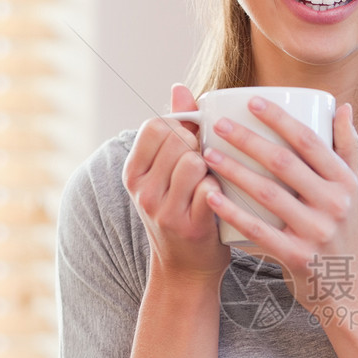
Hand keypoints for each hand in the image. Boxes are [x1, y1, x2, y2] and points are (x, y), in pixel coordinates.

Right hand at [123, 84, 228, 283]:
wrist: (186, 270)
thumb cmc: (183, 211)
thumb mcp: (167, 174)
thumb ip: (175, 131)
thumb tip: (180, 87)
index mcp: (134, 172)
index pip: (155, 126)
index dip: (181, 127)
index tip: (194, 141)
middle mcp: (142, 190)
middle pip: (178, 141)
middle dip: (200, 145)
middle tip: (209, 163)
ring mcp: (163, 210)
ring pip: (194, 161)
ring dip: (212, 166)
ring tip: (215, 179)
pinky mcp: (189, 226)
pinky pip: (210, 189)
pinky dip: (221, 189)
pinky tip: (224, 198)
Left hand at [202, 97, 357, 313]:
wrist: (348, 289)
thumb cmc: (345, 232)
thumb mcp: (354, 191)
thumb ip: (348, 149)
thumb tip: (341, 106)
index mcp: (345, 182)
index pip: (310, 142)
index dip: (280, 119)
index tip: (252, 101)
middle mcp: (334, 205)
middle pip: (285, 163)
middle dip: (248, 140)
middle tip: (219, 126)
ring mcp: (315, 232)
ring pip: (268, 193)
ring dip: (234, 171)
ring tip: (207, 155)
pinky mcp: (297, 257)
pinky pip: (259, 231)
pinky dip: (233, 213)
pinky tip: (211, 197)